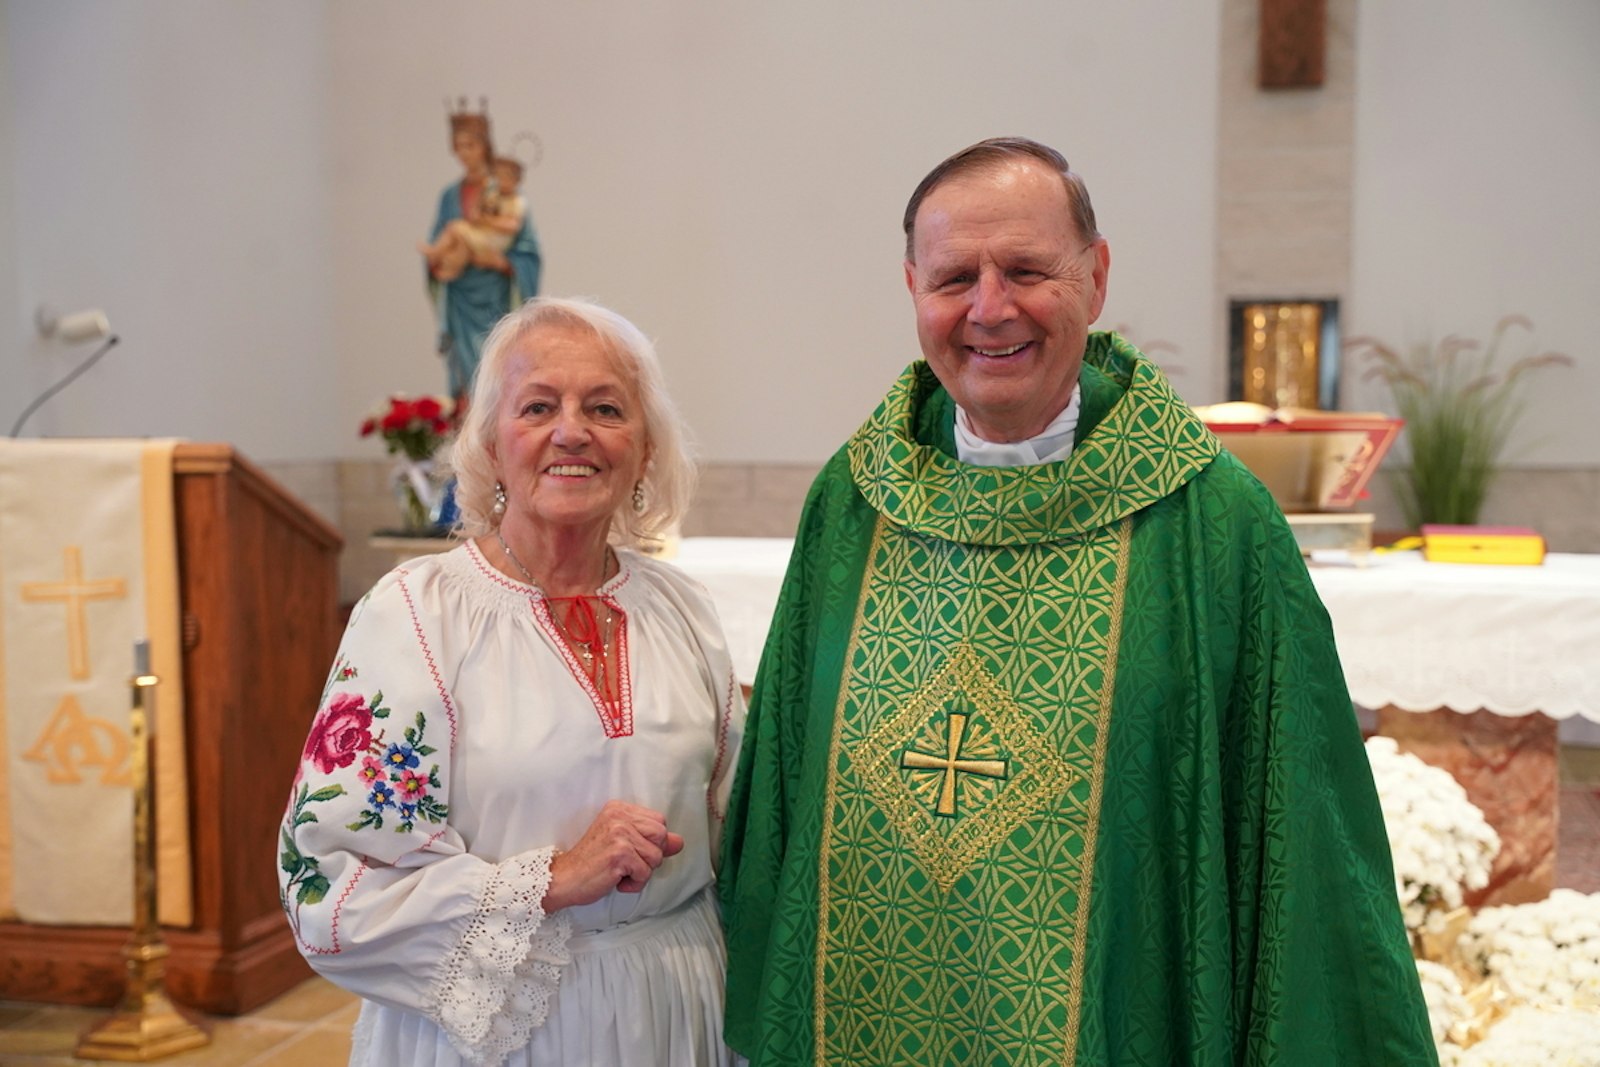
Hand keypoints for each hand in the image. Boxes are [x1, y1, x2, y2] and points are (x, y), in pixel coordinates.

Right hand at [542, 800, 684, 911]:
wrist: (564, 878)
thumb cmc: (592, 862)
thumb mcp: (623, 844)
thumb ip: (651, 840)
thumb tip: (679, 842)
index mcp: (619, 808)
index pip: (659, 821)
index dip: (651, 842)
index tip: (631, 850)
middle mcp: (619, 816)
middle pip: (662, 836)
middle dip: (650, 856)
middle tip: (626, 862)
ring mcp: (619, 834)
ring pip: (656, 857)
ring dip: (641, 872)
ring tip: (619, 871)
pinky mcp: (619, 854)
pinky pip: (646, 873)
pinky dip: (634, 884)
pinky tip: (616, 880)